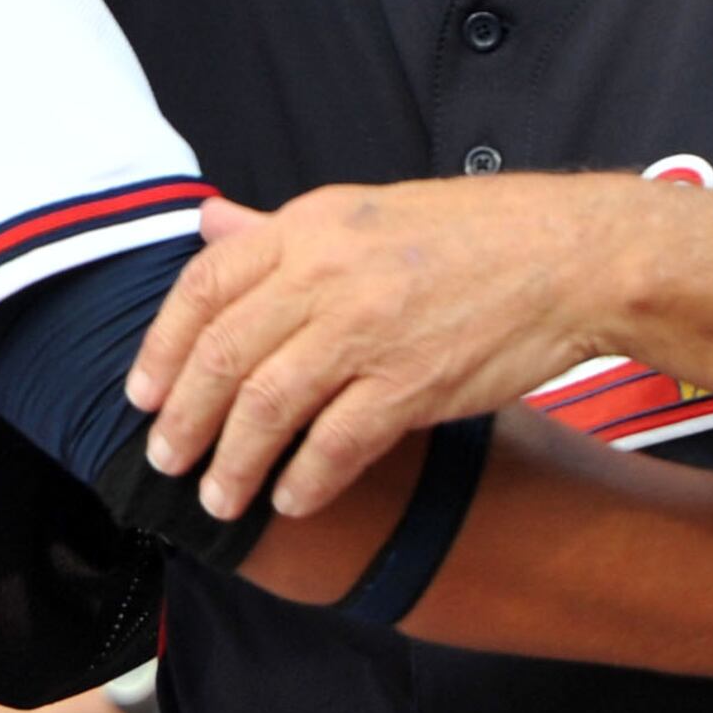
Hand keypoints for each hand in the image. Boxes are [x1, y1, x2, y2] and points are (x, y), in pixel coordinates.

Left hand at [131, 183, 624, 520]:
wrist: (569, 256)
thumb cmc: (474, 236)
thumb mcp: (362, 211)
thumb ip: (276, 229)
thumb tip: (207, 224)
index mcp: (309, 227)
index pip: (202, 286)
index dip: (161, 347)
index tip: (142, 393)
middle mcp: (327, 273)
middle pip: (222, 355)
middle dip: (182, 420)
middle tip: (164, 461)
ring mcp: (368, 329)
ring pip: (267, 406)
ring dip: (232, 463)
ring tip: (218, 498)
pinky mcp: (413, 383)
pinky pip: (335, 444)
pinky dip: (304, 480)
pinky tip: (290, 501)